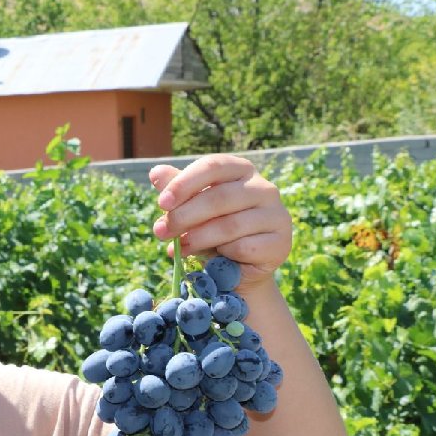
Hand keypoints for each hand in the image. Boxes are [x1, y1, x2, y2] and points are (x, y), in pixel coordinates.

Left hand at [148, 155, 291, 291]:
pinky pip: (244, 248)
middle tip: (161, 232)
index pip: (213, 166)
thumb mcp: (192, 208)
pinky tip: (211, 260)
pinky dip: (222, 255)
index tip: (161, 203)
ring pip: (229, 225)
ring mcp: (276, 215)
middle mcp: (264, 188)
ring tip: (178, 250)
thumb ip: (177, 190)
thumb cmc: (213, 230)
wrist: (239, 268)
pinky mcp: (280, 243)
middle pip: (219, 197)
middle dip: (184, 216)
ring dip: (197, 239)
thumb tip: (156, 172)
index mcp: (241, 170)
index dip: (184, 183)